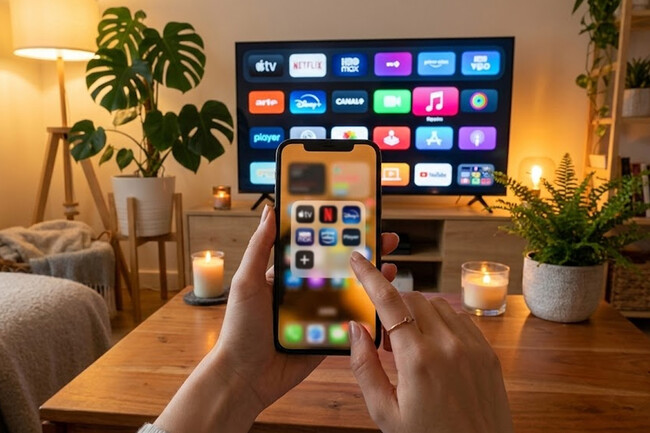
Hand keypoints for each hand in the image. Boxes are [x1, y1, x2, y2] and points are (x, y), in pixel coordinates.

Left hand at [155, 206, 399, 432]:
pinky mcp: (328, 337)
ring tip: (390, 266)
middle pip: (338, 267)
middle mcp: (305, 291)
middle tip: (385, 239)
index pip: (315, 247)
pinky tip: (383, 300)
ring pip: (349, 292)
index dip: (335, 232)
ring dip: (371, 280)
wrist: (244, 377)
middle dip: (362, 253)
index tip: (355, 218)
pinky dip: (368, 312)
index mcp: (287, 275)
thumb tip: (270, 211)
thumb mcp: (247, 282)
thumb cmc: (240, 329)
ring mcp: (319, 314)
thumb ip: (260, 247)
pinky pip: (350, 321)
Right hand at [348, 252, 513, 432]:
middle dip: (394, 307)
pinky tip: (436, 347)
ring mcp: (472, 346)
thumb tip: (355, 329)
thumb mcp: (385, 412)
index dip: (370, 277)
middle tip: (388, 340)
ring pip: (437, 304)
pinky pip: (460, 318)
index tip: (359, 259)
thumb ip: (364, 366)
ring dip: (418, 314)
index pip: (389, 302)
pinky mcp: (488, 352)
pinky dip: (442, 322)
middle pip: (413, 298)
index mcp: (417, 360)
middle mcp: (447, 345)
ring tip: (412, 347)